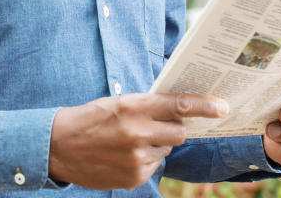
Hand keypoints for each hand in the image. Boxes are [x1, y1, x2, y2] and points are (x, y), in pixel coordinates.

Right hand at [49, 92, 228, 189]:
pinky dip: (145, 160)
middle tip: (156, 125)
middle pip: (179, 131)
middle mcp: (138, 132)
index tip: (222, 106)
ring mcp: (137, 157)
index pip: (179, 104)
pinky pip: (154, 165)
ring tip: (128, 141)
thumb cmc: (89, 119)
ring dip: (156, 144)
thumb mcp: (117, 103)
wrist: (58, 146)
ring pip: (166, 149)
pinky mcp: (134, 177)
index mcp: (134, 107)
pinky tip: (123, 155)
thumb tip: (178, 110)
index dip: (205, 106)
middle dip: (174, 128)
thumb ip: (146, 106)